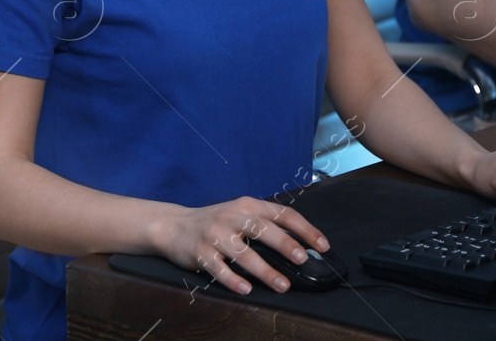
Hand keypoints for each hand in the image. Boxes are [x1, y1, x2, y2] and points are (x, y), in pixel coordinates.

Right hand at [149, 196, 328, 295]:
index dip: (305, 229)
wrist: (173, 225)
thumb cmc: (215, 222)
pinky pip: (219, 269)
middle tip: (303, 259)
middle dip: (286, 244)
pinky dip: (234, 280)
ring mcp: (215, 234)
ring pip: (244, 253)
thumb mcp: (240, 213)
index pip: (282, 213)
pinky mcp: (201, 252)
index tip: (322, 245)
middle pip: (263, 230)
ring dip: (265, 270)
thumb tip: (299, 245)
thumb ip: (265, 224)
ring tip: (282, 285)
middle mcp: (233, 216)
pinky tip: (246, 289)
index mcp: (248, 205)